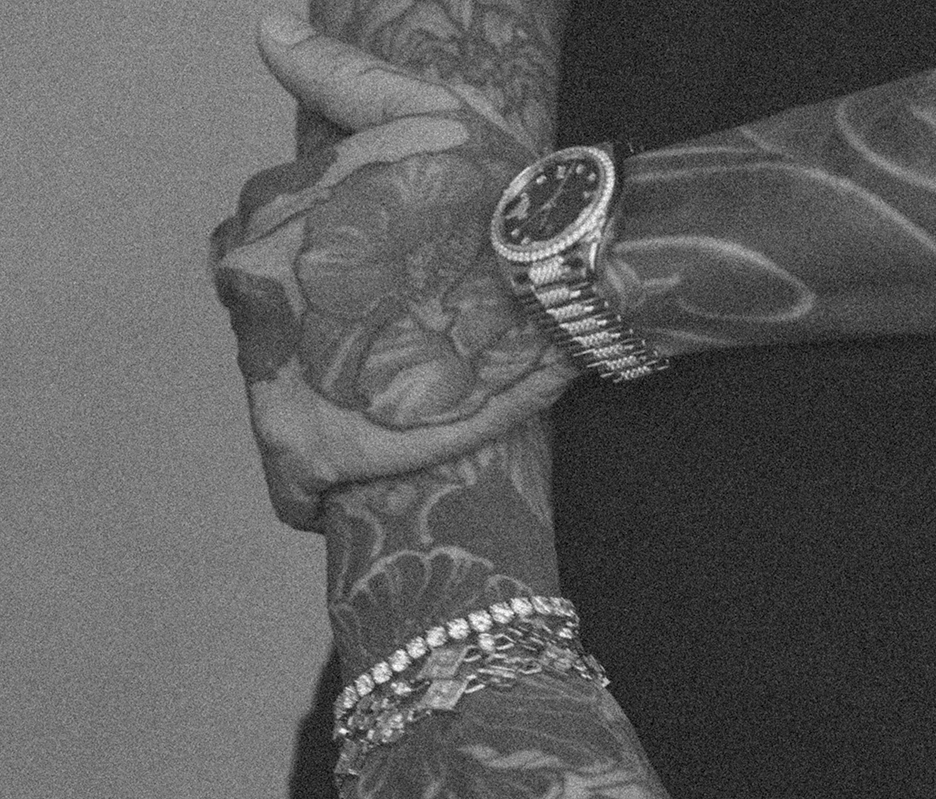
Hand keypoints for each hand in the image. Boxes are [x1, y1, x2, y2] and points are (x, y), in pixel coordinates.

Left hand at [210, 17, 574, 529]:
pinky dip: (319, 486)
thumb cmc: (496, 199)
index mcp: (272, 226)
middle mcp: (258, 298)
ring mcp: (272, 375)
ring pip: (278, 404)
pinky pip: (290, 486)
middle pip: (260, 338)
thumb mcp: (425, 116)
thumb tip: (267, 31)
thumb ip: (343, 82)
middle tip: (393, 349)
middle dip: (312, 347)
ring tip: (394, 402)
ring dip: (326, 406)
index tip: (375, 288)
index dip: (314, 280)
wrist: (554, 283)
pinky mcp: (301, 448)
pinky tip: (373, 466)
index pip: (250, 260)